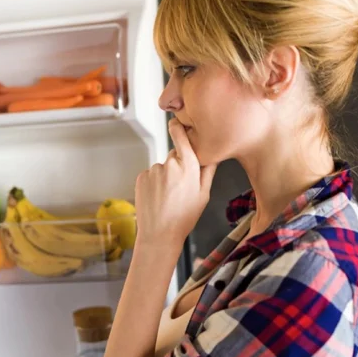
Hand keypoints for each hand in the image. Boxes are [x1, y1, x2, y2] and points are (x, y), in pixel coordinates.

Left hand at [134, 119, 216, 254]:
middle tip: (180, 187)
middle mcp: (170, 165)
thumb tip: (215, 152)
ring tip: (168, 197)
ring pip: (162, 167)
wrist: (159, 234)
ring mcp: (154, 170)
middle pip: (175, 155)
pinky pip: (151, 174)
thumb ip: (209, 170)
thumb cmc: (184, 217)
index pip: (182, 137)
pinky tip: (158, 197)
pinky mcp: (142, 177)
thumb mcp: (204, 195)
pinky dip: (154, 183)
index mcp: (189, 167)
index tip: (177, 122)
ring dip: (165, 176)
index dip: (179, 128)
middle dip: (178, 165)